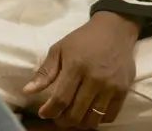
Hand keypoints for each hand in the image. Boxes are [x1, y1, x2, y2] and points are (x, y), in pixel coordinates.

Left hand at [23, 13, 139, 127]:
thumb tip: (27, 91)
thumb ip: (45, 72)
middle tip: (58, 117)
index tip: (43, 113)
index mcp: (75, 66)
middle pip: (77, 113)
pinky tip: (89, 113)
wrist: (114, 30)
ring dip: (80, 123)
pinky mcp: (124, 91)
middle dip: (63, 120)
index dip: (50, 111)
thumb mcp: (58, 49)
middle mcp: (94, 79)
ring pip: (93, 119)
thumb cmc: (82, 39)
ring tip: (72, 117)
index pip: (61, 99)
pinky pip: (110, 116)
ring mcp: (111, 87)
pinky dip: (98, 120)